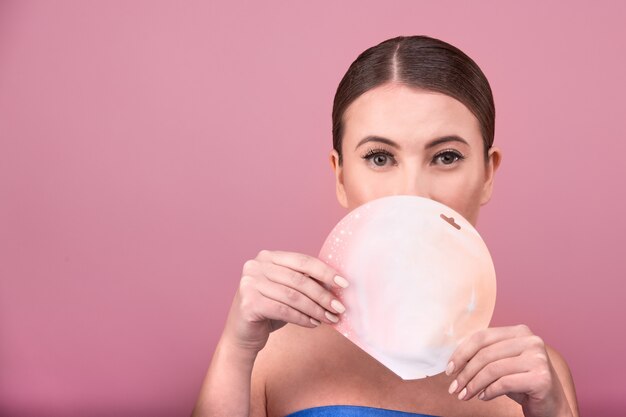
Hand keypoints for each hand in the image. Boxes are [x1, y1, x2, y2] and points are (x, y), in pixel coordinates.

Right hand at [222, 249, 348, 353]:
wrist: (242, 334)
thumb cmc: (269, 310)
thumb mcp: (288, 291)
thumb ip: (305, 282)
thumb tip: (337, 283)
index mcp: (268, 257)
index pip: (302, 260)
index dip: (325, 271)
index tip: (344, 284)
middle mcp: (255, 266)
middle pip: (299, 280)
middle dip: (323, 295)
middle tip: (340, 308)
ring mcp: (249, 283)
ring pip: (293, 296)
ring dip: (316, 309)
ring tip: (330, 318)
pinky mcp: (248, 303)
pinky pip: (283, 310)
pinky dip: (302, 318)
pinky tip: (313, 324)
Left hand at [445, 325, 572, 416]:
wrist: (551, 406)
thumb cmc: (522, 383)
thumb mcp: (501, 364)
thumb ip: (484, 355)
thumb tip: (453, 360)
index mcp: (519, 331)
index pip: (481, 337)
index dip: (461, 353)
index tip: (449, 369)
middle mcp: (531, 340)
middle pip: (485, 354)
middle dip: (465, 373)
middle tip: (454, 388)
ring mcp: (538, 358)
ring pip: (492, 370)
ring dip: (473, 385)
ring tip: (465, 395)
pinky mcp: (542, 378)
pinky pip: (504, 383)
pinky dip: (489, 392)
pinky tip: (483, 397)